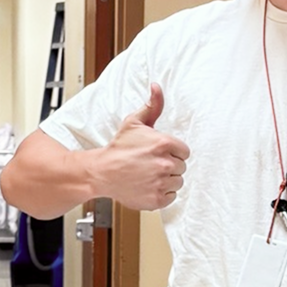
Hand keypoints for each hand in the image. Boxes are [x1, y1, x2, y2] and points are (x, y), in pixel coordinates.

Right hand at [94, 84, 189, 209]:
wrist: (102, 172)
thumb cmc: (118, 148)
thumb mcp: (134, 122)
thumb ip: (152, 106)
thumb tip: (157, 87)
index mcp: (164, 144)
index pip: (184, 152)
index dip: (173, 152)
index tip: (159, 154)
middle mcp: (165, 164)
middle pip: (181, 167)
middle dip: (169, 166)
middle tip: (151, 165)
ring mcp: (161, 183)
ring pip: (177, 183)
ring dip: (167, 180)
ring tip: (149, 175)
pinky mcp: (157, 199)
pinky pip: (171, 197)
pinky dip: (162, 194)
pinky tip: (149, 186)